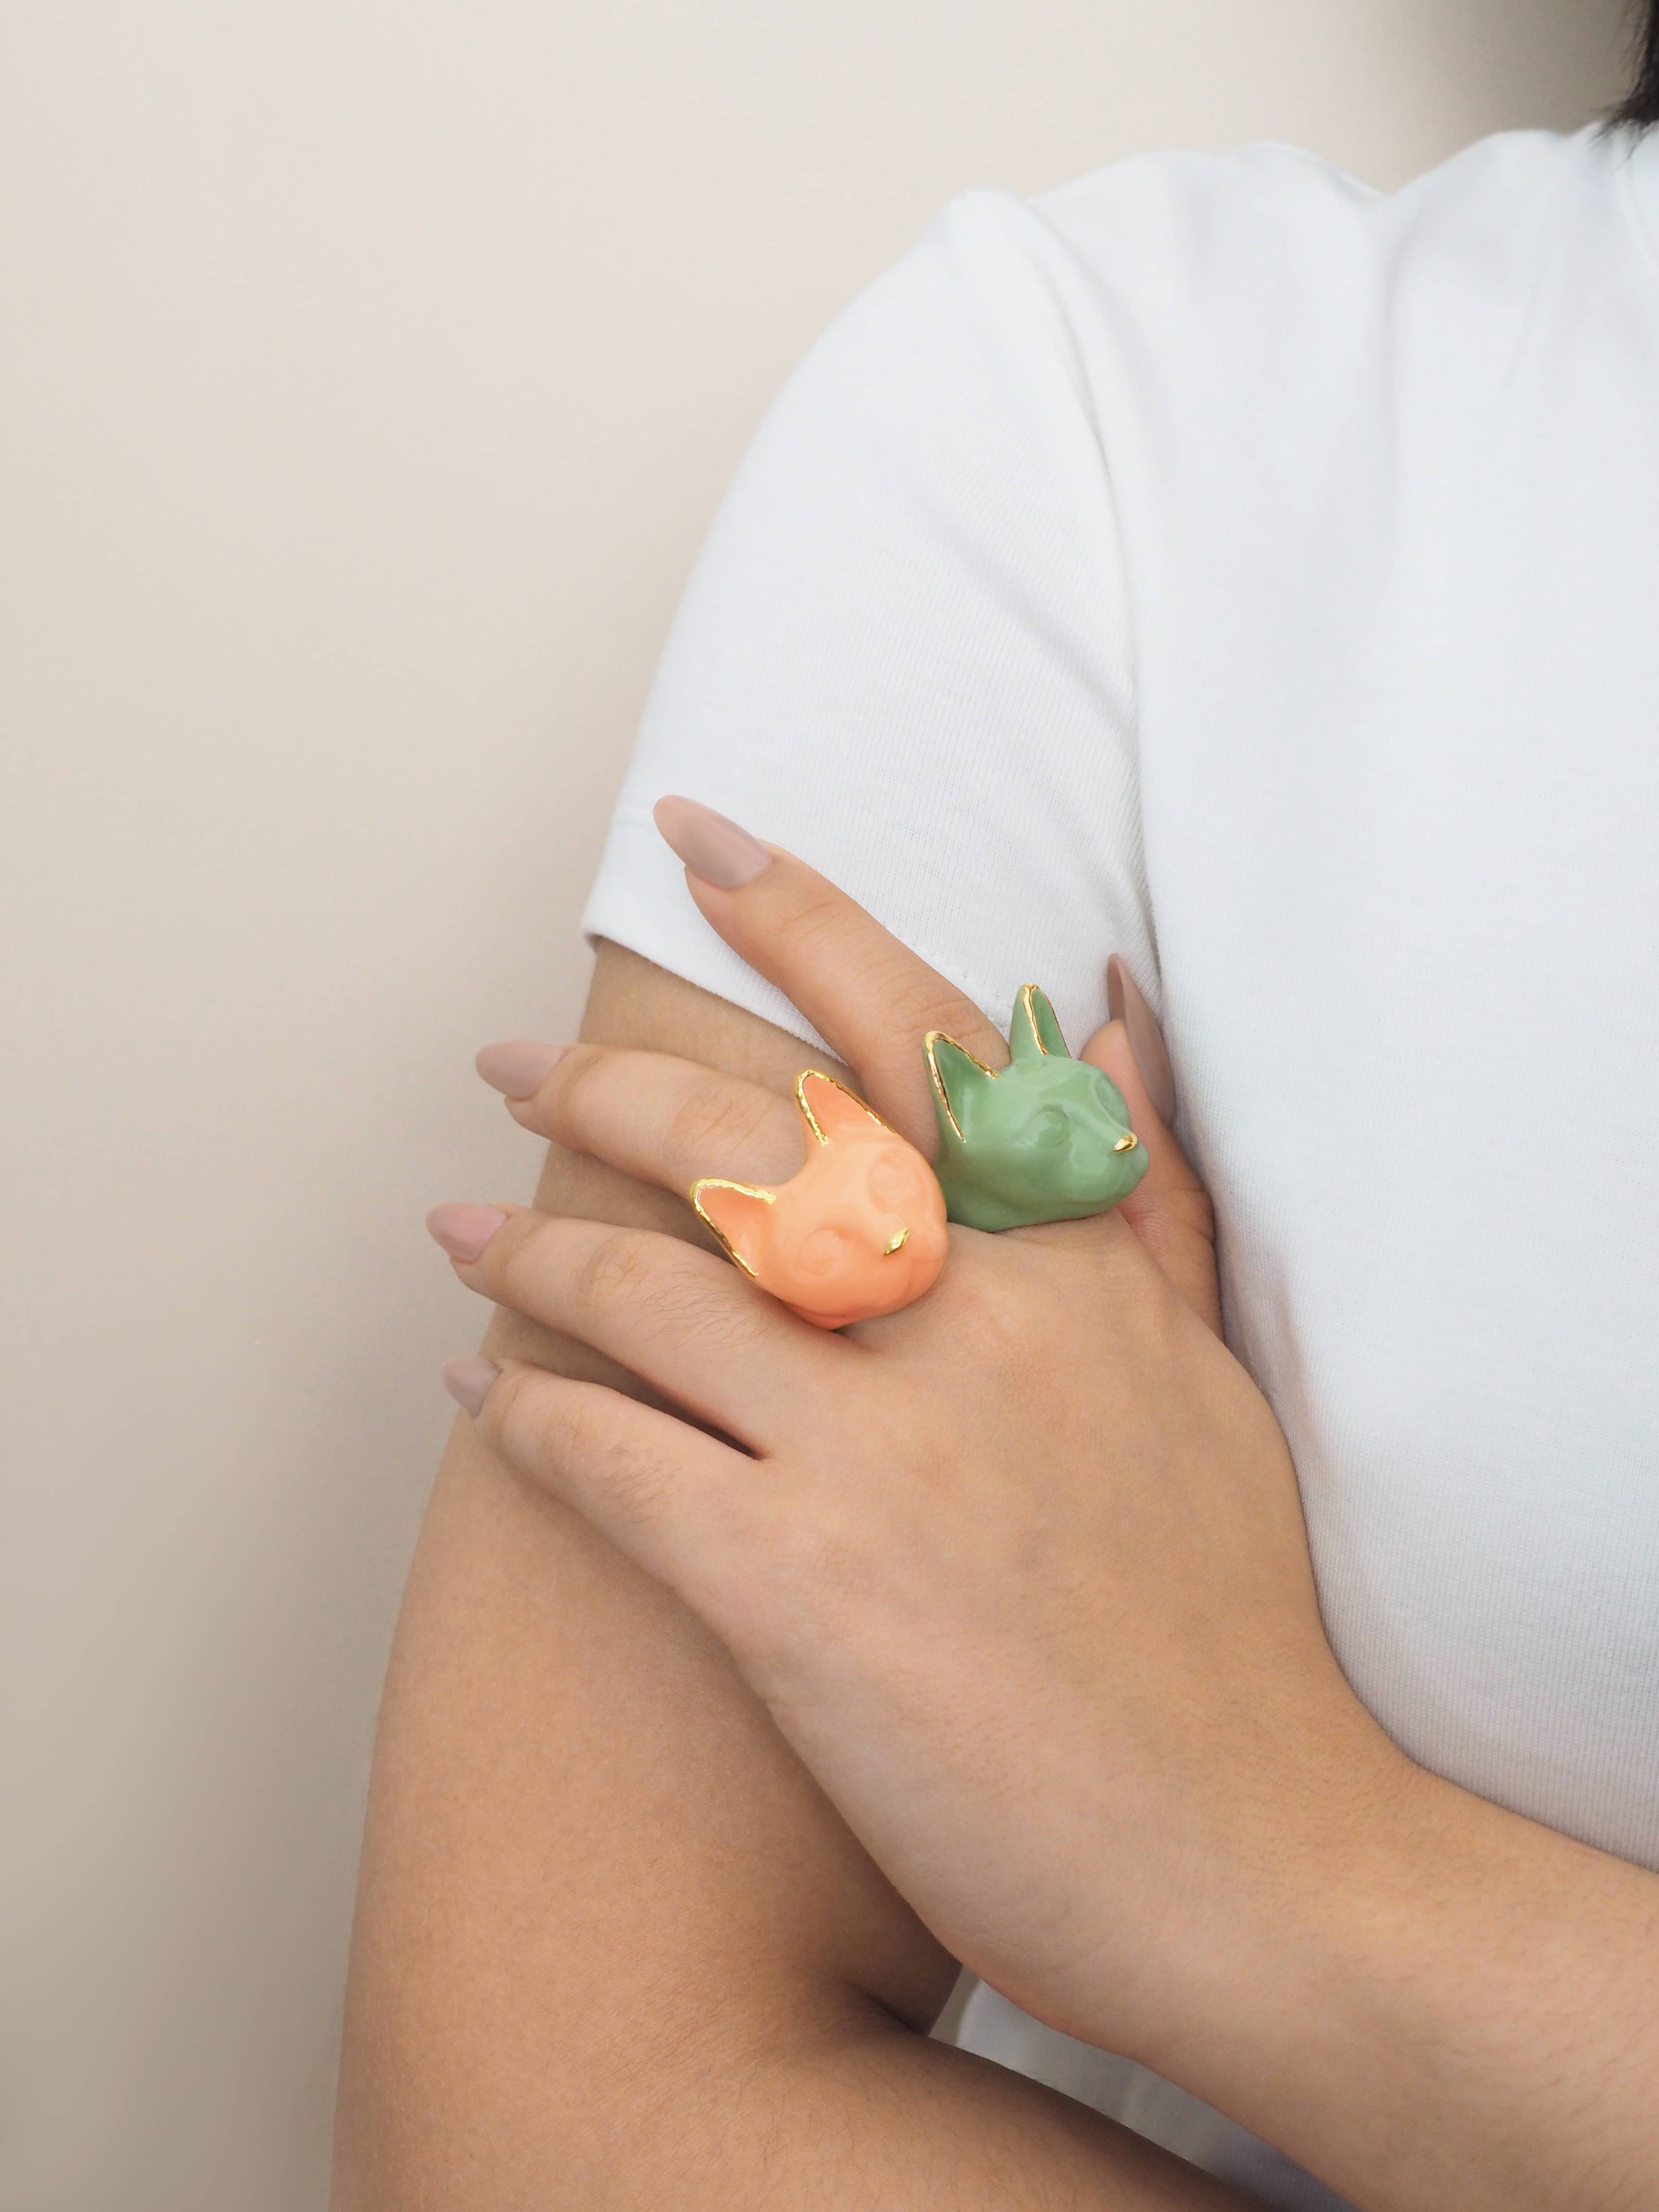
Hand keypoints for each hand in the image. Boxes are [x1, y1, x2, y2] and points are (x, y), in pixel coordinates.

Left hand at [434, 834, 1400, 2073]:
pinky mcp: (791, 1590)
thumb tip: (1106, 1008)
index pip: (918, 1037)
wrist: (1257, 1858)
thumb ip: (1149, 1189)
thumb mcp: (1212, 1379)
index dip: (800, 916)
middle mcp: (974, 1326)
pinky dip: (519, 1415)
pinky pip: (604, 1459)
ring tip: (455, 1230)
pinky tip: (476, 1395)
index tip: (699, 842)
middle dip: (604, 1081)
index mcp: (1074, 1266)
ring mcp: (877, 1455)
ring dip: (525, 1248)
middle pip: (744, 1142)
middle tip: (508, 1063)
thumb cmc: (1230, 1625)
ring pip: (644, 1288)